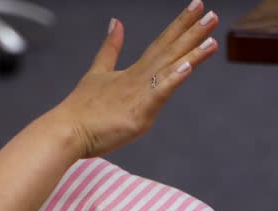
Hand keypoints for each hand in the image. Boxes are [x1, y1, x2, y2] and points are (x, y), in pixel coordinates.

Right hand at [52, 3, 220, 157]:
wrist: (67, 130)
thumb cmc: (81, 109)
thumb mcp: (97, 72)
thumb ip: (110, 49)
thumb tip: (115, 22)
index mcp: (134, 71)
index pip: (162, 43)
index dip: (180, 25)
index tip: (196, 7)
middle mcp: (140, 78)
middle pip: (170, 50)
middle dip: (192, 32)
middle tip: (211, 13)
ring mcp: (140, 94)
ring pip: (170, 68)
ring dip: (192, 53)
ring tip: (211, 37)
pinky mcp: (139, 112)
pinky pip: (160, 92)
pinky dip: (174, 78)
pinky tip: (189, 66)